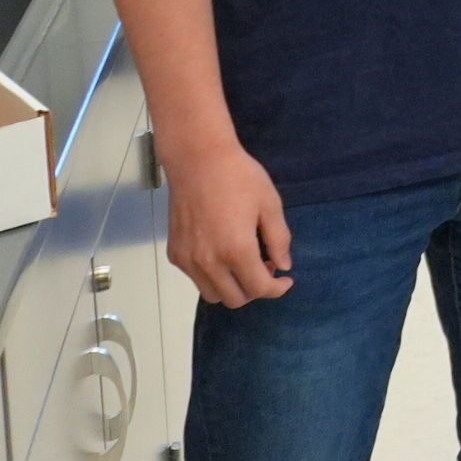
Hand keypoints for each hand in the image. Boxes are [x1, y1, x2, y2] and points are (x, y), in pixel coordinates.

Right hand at [163, 141, 292, 306]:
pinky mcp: (175, 253)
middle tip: (266, 267)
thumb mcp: (270, 205)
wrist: (198, 160)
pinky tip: (223, 252)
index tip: (285, 280)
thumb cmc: (238, 177)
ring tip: (244, 261)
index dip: (277, 289)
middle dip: (255, 289)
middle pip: (234, 299)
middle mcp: (208, 262)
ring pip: (212, 294)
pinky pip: (196, 278)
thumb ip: (279, 240)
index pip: (258, 289)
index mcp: (236, 250)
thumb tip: (283, 266)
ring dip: (232, 286)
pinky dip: (212, 276)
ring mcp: (188, 259)